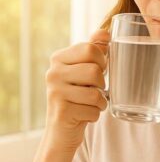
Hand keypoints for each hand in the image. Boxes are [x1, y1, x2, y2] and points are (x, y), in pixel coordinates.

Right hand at [42, 29, 109, 152]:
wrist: (62, 129)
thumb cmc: (78, 95)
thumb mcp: (85, 70)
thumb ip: (94, 50)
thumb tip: (104, 32)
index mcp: (59, 58)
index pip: (91, 48)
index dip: (102, 61)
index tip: (95, 71)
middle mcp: (53, 73)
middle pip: (95, 70)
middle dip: (101, 84)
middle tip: (92, 90)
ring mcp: (55, 92)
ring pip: (96, 92)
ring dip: (100, 101)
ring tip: (90, 103)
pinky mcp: (62, 111)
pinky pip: (94, 109)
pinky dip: (95, 114)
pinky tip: (84, 115)